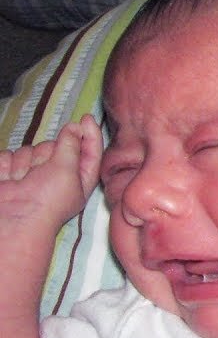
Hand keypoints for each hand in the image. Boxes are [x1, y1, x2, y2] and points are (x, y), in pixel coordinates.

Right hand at [0, 114, 101, 230]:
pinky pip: (9, 156)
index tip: (86, 118)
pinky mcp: (10, 174)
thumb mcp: (67, 170)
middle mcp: (57, 175)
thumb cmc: (46, 201)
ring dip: (26, 162)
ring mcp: (32, 174)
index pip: (89, 150)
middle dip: (45, 154)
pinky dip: (7, 166)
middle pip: (54, 145)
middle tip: (41, 173)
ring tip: (24, 181)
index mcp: (79, 177)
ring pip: (30, 149)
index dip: (89, 133)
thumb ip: (71, 145)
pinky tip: (9, 181)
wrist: (11, 220)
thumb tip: (75, 127)